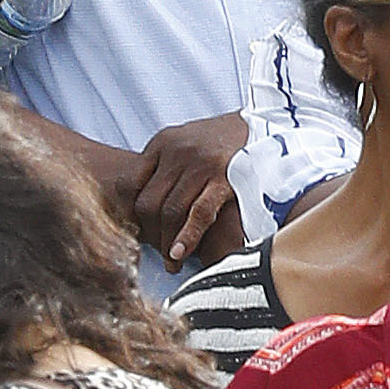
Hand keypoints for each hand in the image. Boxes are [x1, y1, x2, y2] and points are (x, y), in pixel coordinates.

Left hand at [118, 109, 247, 266]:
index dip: (127, 214)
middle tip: (156, 253)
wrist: (262, 126)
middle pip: (148, 203)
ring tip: (171, 263)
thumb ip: (161, 165)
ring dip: (166, 244)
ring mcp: (201, 165)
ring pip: (170, 212)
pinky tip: (180, 253)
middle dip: (149, 235)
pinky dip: (187, 237)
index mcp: (162, 143)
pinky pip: (199, 214)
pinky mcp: (224, 179)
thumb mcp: (183, 140)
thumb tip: (138, 207)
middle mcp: (178, 152)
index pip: (128, 184)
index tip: (135, 231)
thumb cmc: (219, 141)